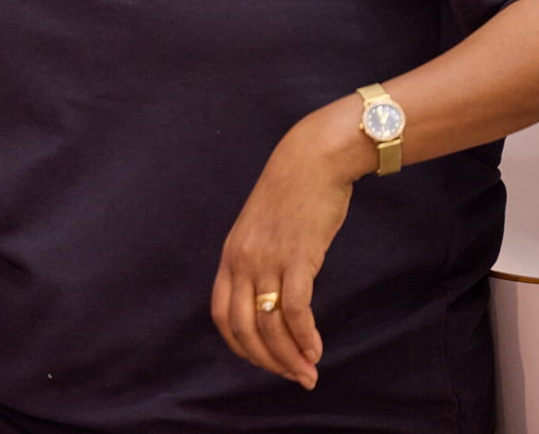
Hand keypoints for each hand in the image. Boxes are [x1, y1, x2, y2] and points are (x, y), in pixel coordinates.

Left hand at [209, 102, 363, 389]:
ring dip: (290, 357)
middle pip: (244, 328)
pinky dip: (306, 337)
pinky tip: (317, 350)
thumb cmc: (293, 194)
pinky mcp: (298, 257)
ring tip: (308, 373)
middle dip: (268, 361)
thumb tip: (270, 295)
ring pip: (270, 325)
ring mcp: (268, 260)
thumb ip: (259, 260)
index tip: (263, 361)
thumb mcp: (261, 229)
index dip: (240, 346)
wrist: (312, 160)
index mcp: (231, 256)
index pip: (222, 315)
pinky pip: (296, 310)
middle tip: (292, 378)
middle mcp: (243, 261)